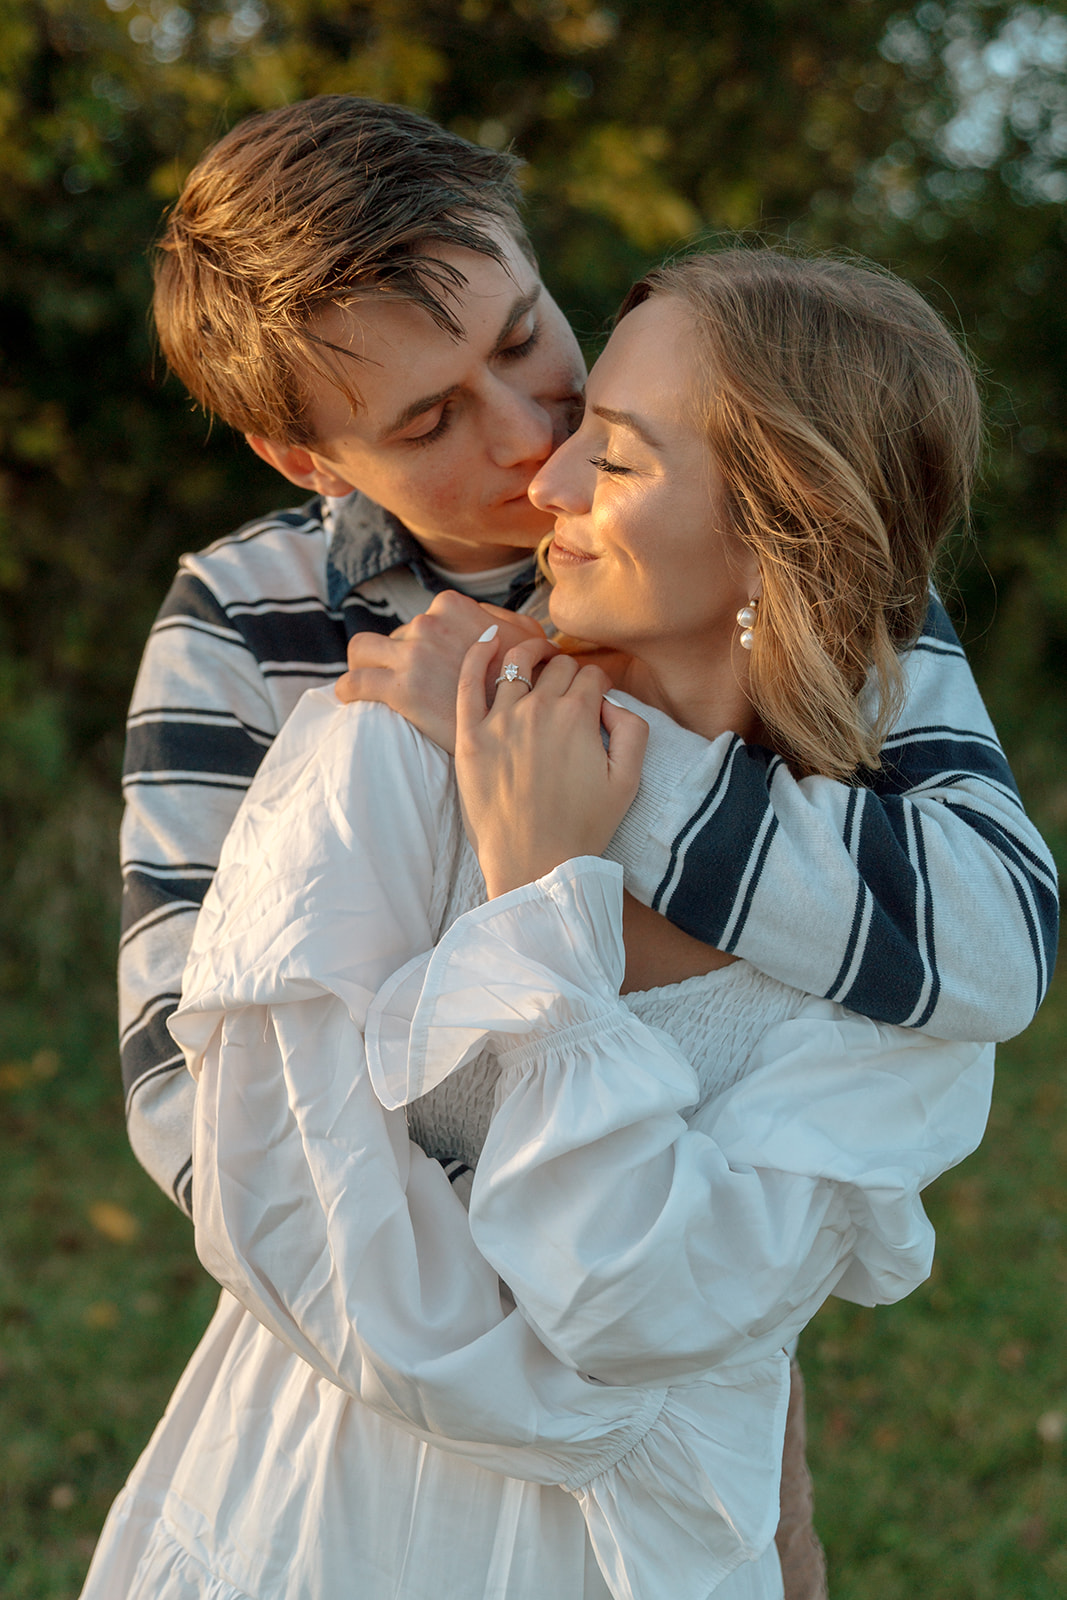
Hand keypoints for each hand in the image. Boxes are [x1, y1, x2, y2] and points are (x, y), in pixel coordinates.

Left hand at [335, 590, 546, 751]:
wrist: (522, 724)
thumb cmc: (530, 684)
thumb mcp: (529, 640)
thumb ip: (506, 621)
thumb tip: (489, 620)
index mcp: (452, 606)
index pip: (419, 619)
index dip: (420, 644)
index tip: (428, 667)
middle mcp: (427, 623)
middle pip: (393, 637)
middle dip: (396, 659)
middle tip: (409, 686)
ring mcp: (411, 654)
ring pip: (361, 650)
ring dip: (363, 666)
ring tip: (371, 686)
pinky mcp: (398, 687)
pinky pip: (353, 682)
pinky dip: (347, 690)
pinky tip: (350, 700)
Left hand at [455, 634, 648, 898]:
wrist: (535, 865)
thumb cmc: (583, 828)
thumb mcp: (628, 781)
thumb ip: (633, 730)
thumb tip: (612, 702)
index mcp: (579, 716)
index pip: (591, 676)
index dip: (598, 684)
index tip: (596, 697)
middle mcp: (539, 709)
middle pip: (557, 668)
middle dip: (568, 672)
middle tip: (568, 687)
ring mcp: (500, 720)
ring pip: (517, 665)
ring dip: (532, 655)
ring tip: (537, 656)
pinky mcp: (470, 737)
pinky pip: (470, 682)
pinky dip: (479, 654)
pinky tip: (488, 638)